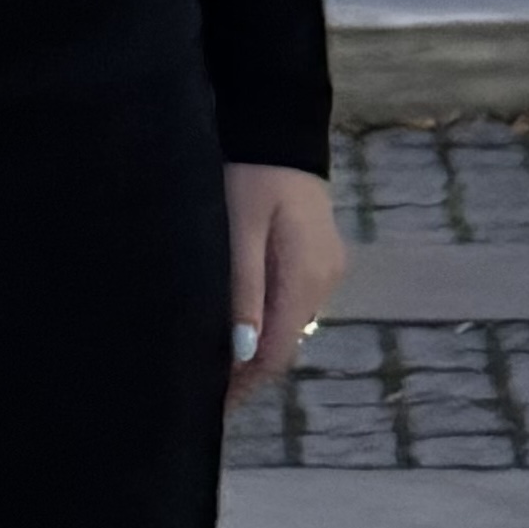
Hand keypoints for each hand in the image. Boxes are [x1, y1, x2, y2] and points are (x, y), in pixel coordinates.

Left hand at [225, 160, 349, 413]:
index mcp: (306, 278)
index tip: (209, 406)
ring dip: (256, 344)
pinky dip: (266, 317)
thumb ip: (242, 288)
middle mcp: (323, 279)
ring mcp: (325, 266)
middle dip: (247, 370)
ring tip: (213, 361)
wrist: (275, 121)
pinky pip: (290, 298)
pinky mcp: (317, 252)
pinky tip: (239, 321)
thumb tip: (243, 351)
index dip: (244, 385)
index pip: (276, 353)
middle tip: (203, 389)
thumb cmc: (249, 172)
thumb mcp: (238, 228)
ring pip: (288, 322)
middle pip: (284, 342)